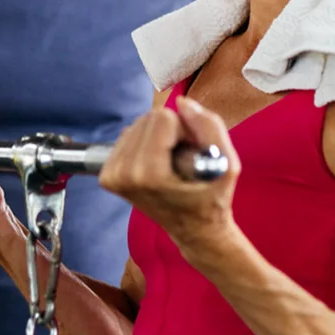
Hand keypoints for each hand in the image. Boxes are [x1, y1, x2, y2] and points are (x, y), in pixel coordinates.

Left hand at [99, 95, 240, 256]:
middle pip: (147, 119)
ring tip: (171, 163)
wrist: (195, 231)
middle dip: (170, 133)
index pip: (162, 118)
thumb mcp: (226, 164)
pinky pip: (127, 136)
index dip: (185, 131)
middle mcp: (124, 175)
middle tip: (183, 159)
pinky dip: (145, 143)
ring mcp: (112, 176)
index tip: (192, 153)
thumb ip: (210, 128)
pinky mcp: (107, 176)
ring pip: (137, 125)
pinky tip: (157, 164)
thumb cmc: (212, 199)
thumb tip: (182, 103)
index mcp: (149, 174)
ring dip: (158, 137)